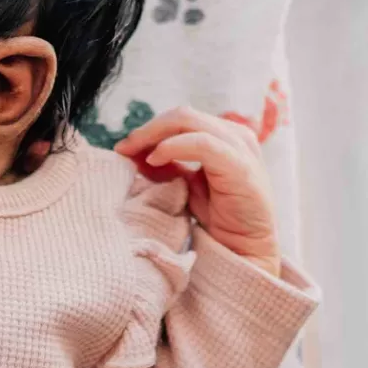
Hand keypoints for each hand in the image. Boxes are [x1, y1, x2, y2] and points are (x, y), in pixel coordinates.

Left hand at [117, 106, 280, 273]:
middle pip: (182, 116)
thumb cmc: (219, 221)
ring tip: (133, 153)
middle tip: (122, 148)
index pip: (180, 120)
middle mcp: (235, 136)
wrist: (244, 252)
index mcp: (224, 137)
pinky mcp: (241, 167)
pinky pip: (202, 144)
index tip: (123, 149)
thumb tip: (133, 152)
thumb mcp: (185, 186)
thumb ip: (166, 166)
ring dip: (154, 134)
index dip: (149, 130)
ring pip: (189, 121)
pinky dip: (173, 147)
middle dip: (147, 130)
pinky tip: (155, 160)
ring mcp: (241, 149)